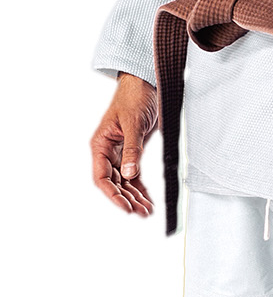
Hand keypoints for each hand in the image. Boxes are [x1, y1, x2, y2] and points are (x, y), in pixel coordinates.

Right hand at [91, 74, 159, 215]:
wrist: (145, 84)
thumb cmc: (133, 98)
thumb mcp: (133, 124)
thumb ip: (132, 150)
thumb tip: (130, 173)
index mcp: (100, 144)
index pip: (102, 176)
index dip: (112, 193)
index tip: (125, 205)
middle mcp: (108, 151)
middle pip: (114, 183)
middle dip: (127, 199)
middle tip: (141, 212)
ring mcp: (120, 153)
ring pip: (125, 181)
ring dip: (135, 196)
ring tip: (147, 210)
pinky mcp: (134, 152)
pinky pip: (135, 174)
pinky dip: (141, 187)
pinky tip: (147, 199)